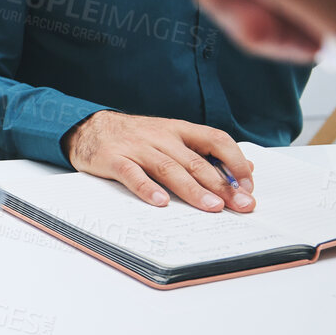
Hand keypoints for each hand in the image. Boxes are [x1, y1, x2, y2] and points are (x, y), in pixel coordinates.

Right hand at [61, 111, 255, 211]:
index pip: (215, 140)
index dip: (235, 162)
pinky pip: (132, 175)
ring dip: (193, 189)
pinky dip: (147, 189)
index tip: (247, 186)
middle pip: (196, 161)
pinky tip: (161, 202)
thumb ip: (205, 153)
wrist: (88, 127)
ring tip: (212, 207)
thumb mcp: (171, 138)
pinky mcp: (114, 159)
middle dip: (221, 185)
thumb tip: (246, 169)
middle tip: (240, 205)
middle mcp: (160, 137)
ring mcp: (136, 148)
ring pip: (169, 169)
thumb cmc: (135, 138)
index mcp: (178, 130)